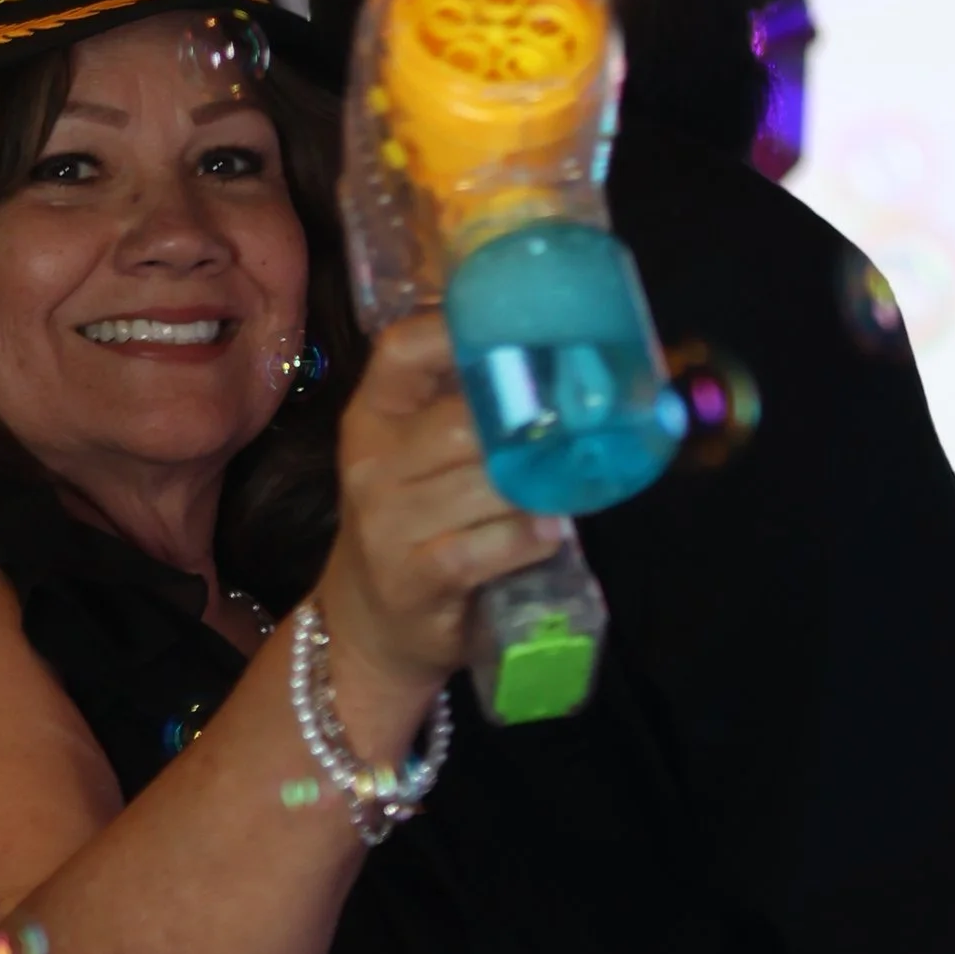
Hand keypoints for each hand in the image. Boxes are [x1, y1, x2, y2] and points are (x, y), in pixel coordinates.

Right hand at [313, 311, 572, 701]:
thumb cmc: (414, 524)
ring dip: (539, 485)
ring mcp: (387, 523)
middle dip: (530, 424)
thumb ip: (467, 409)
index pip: (404, 347)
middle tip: (584, 421)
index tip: (527, 330)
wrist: (370, 624)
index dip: (464, 329)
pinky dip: (528, 537)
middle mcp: (371, 463)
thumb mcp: (416, 456)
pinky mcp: (413, 578)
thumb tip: (578, 364)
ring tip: (571, 481)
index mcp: (372, 416)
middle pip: (464, 421)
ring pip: (486, 483)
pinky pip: (486, 545)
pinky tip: (549, 532)